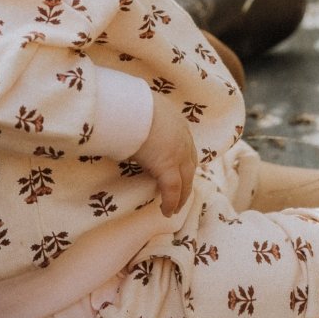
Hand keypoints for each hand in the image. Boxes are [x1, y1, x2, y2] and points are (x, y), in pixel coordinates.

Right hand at [132, 94, 196, 215]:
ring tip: (175, 207)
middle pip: (190, 166)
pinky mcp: (167, 167)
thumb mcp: (143, 110)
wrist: (128, 107)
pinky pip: (172, 190)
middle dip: (187, 182)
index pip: (186, 147)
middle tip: (181, 194)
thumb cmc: (129, 106)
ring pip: (185, 180)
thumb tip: (134, 126)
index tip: (180, 171)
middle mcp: (183, 139)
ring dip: (181, 195)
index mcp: (178, 124)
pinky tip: (166, 211)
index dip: (184, 161)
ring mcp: (178, 154)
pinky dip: (171, 202)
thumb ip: (145, 121)